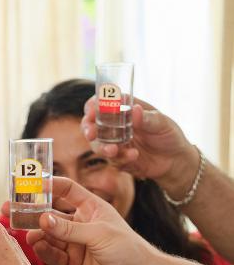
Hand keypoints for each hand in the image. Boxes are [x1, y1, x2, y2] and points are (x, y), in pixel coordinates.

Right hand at [24, 177, 157, 264]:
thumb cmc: (129, 250)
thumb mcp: (99, 233)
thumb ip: (69, 228)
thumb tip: (42, 219)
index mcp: (90, 208)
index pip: (66, 190)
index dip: (48, 186)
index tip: (30, 185)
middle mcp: (79, 225)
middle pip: (49, 213)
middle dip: (29, 210)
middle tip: (9, 208)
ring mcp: (73, 244)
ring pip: (46, 235)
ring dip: (34, 232)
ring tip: (24, 232)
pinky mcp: (69, 264)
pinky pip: (51, 254)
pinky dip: (42, 250)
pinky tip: (37, 246)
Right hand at [81, 97, 198, 196]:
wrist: (176, 161)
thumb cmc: (170, 135)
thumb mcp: (164, 124)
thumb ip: (148, 118)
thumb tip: (134, 110)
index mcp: (124, 110)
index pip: (102, 103)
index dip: (93, 106)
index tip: (92, 111)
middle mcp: (115, 126)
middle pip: (92, 124)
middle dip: (88, 128)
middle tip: (91, 134)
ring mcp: (115, 143)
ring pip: (97, 144)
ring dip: (102, 147)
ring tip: (113, 151)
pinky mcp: (118, 159)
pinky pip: (112, 160)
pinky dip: (121, 158)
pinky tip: (134, 155)